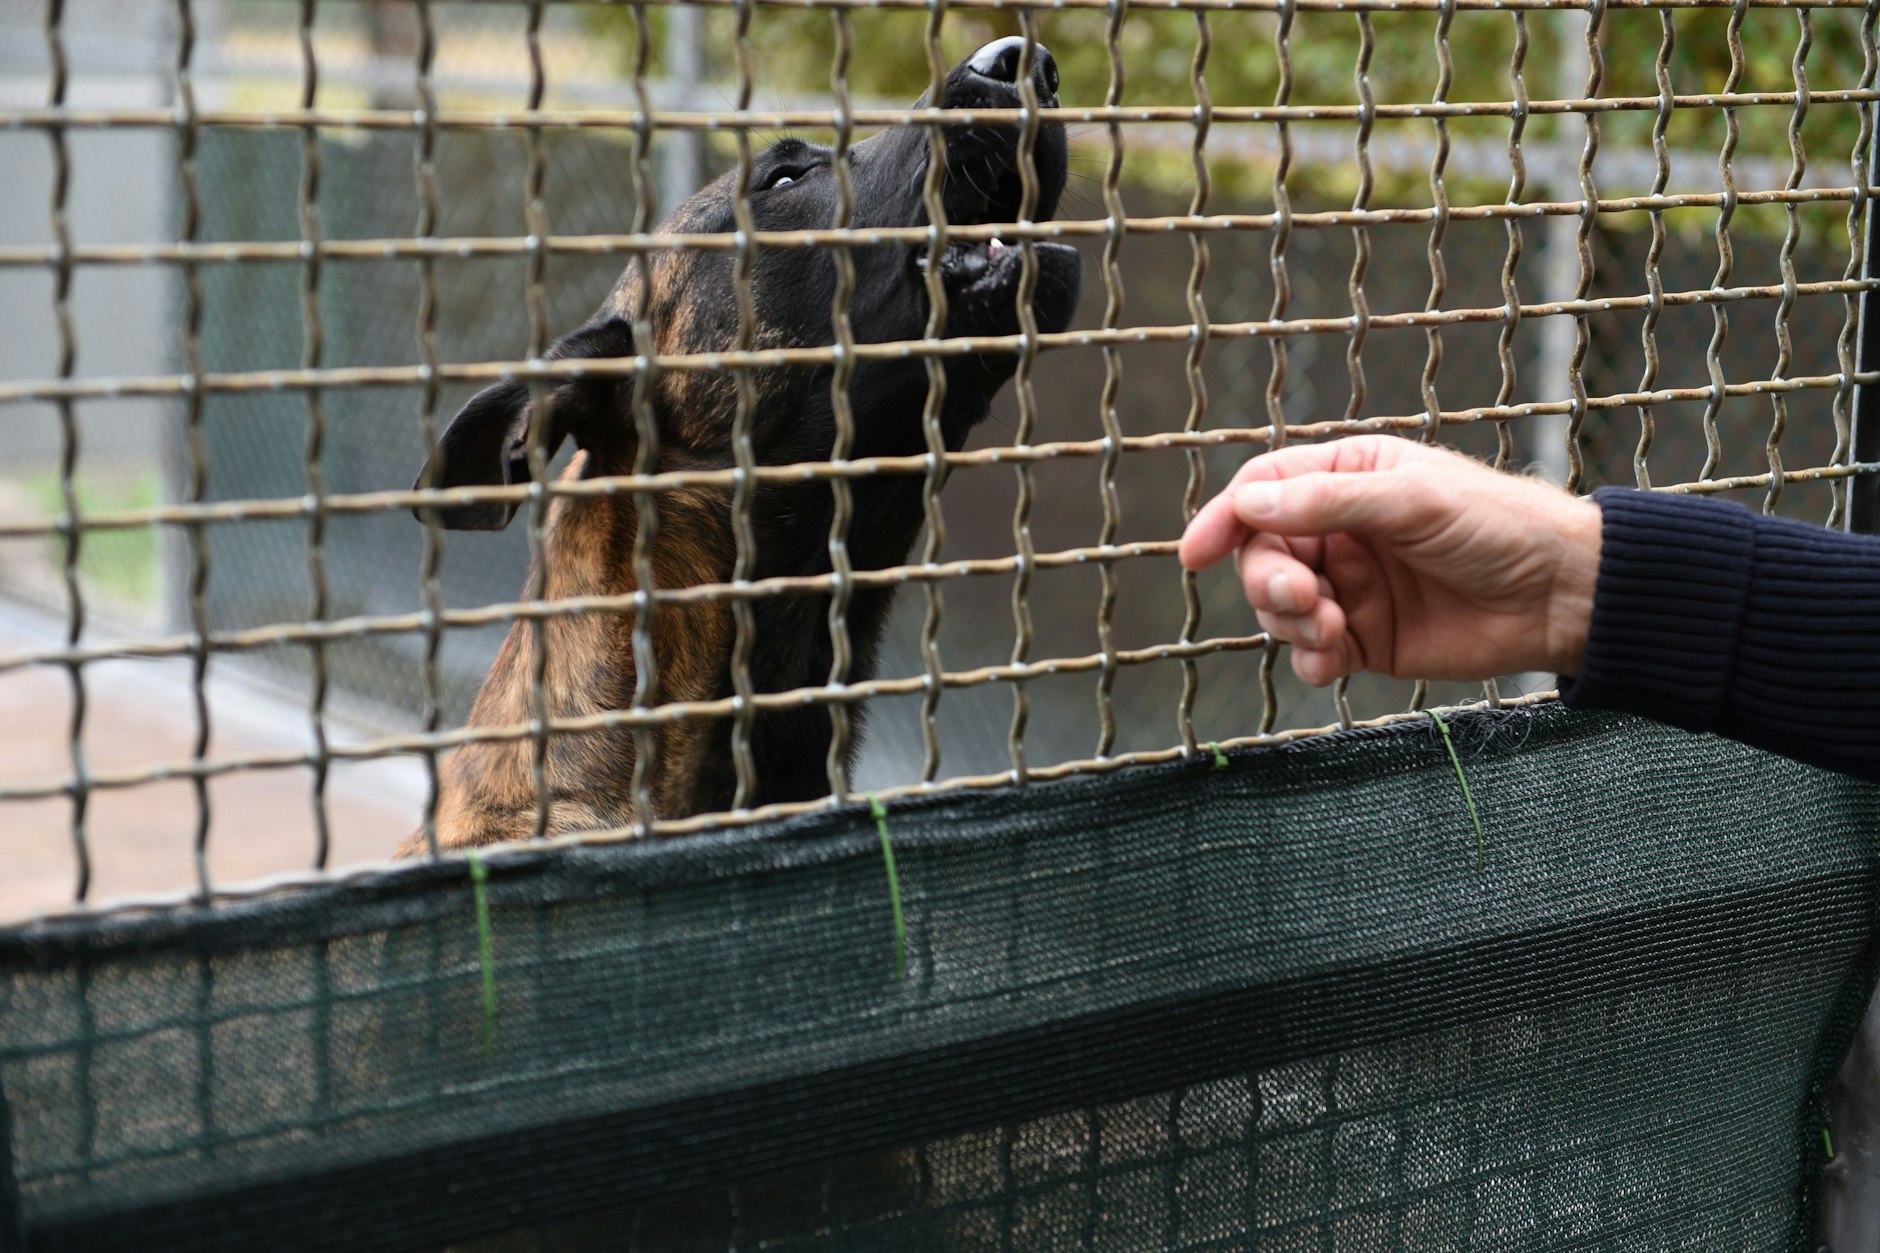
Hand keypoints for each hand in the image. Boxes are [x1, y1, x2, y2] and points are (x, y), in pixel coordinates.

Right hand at [1178, 435, 1600, 686]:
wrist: (1562, 596)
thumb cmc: (1499, 526)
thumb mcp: (1412, 499)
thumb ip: (1329, 502)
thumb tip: (1249, 506)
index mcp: (1349, 477)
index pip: (1264, 492)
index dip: (1226, 519)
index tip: (1198, 553)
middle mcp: (1341, 532)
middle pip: (1263, 555)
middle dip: (1269, 581)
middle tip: (1303, 598)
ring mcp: (1351, 587)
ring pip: (1280, 607)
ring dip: (1291, 621)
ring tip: (1332, 629)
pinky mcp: (1367, 639)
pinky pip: (1311, 652)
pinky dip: (1310, 659)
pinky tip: (1332, 661)